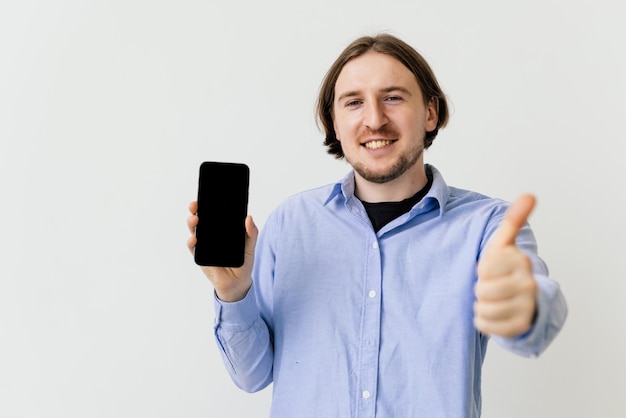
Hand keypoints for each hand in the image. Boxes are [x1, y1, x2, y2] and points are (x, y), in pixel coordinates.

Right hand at [187, 201, 258, 301]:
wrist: (238, 282)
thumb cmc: (243, 262)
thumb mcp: (250, 246)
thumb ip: (251, 233)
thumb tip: (249, 218)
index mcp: (222, 230)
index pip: (213, 214)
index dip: (207, 205)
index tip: (205, 196)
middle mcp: (211, 235)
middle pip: (200, 220)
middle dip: (195, 211)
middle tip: (195, 205)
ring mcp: (204, 245)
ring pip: (194, 231)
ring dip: (191, 224)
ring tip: (194, 219)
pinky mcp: (200, 257)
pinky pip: (193, 248)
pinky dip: (192, 243)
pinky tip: (193, 239)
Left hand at [474, 194, 538, 337]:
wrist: (524, 300)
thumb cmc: (506, 269)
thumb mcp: (505, 244)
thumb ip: (513, 220)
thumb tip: (529, 195)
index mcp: (521, 260)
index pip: (484, 268)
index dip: (482, 269)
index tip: (493, 268)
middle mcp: (529, 282)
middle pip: (482, 290)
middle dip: (481, 289)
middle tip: (492, 286)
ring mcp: (527, 305)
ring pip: (483, 308)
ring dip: (482, 306)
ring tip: (493, 299)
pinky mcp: (521, 325)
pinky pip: (487, 326)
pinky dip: (485, 322)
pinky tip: (495, 314)